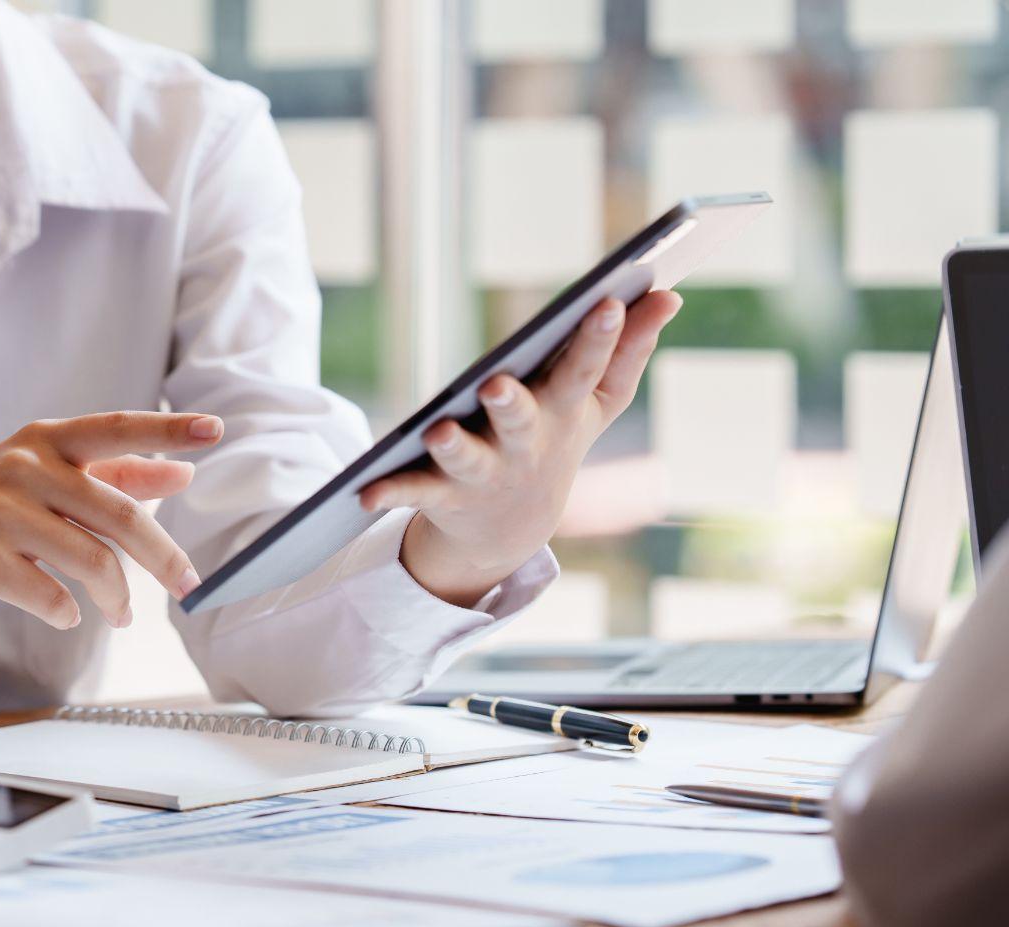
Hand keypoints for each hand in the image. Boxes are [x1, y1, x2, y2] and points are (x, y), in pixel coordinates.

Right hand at [0, 412, 222, 628]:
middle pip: (119, 513)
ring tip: (120, 614)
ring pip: (92, 560)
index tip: (214, 430)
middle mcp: (23, 466)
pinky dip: (68, 613)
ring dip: (117, 598)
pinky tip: (66, 615)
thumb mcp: (41, 480)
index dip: (167, 429)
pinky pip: (51, 595)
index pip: (115, 429)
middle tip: (188, 586)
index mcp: (44, 440)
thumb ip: (112, 474)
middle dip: (164, 556)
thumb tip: (181, 473)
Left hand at [358, 292, 683, 605]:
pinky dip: (390, 491)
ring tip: (437, 432)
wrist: (510, 526)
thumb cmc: (556, 438)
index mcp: (562, 411)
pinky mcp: (443, 494)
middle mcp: (525, 444)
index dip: (600, 338)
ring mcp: (484, 472)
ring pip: (467, 459)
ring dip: (453, 447)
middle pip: (522, 419)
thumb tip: (668, 296)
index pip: (585, 369)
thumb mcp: (595, 403)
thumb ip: (629, 350)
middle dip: (512, 403)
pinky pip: (414, 491)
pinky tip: (362, 492)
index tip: (608, 301)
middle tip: (497, 383)